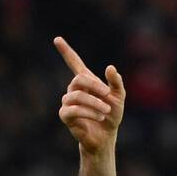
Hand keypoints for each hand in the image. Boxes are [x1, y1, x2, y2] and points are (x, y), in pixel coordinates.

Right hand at [54, 36, 124, 153]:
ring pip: (77, 96)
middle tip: (108, 96)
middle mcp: (74, 89)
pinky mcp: (65, 115)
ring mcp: (68, 102)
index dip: (66, 51)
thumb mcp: (119, 97)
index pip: (74, 62)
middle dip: (95, 86)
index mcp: (86, 82)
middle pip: (79, 79)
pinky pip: (72, 109)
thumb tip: (110, 67)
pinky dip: (88, 112)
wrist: (106, 136)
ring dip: (94, 103)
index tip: (57, 39)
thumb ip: (116, 83)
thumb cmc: (111, 115)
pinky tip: (99, 117)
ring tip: (106, 111)